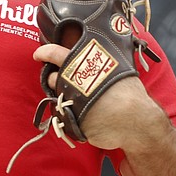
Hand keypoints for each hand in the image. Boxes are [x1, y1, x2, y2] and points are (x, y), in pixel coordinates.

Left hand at [33, 43, 163, 150]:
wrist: (138, 123)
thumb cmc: (129, 94)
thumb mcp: (117, 69)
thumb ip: (98, 62)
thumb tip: (86, 54)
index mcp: (89, 66)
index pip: (59, 54)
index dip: (46, 52)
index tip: (37, 53)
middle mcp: (79, 83)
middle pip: (55, 78)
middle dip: (55, 79)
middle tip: (62, 80)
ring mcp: (75, 103)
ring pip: (58, 96)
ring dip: (63, 96)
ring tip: (81, 98)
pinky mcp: (75, 121)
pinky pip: (67, 116)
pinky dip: (74, 114)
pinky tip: (89, 114)